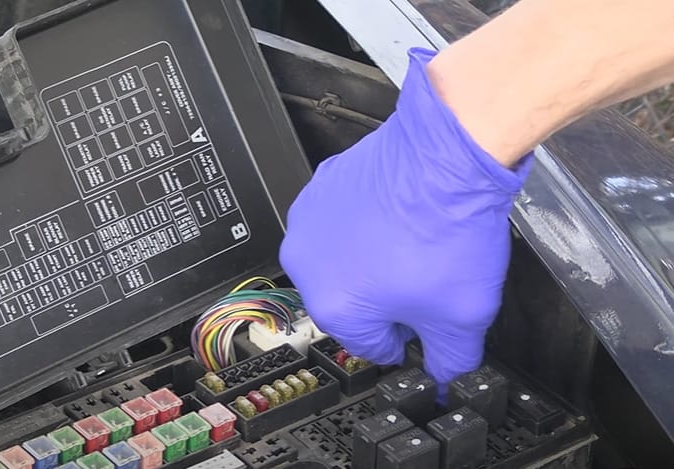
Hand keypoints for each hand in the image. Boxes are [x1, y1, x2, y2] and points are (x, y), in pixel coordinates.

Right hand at [279, 48, 531, 386]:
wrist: (447, 152)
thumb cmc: (446, 226)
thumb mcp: (463, 317)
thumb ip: (451, 360)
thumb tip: (446, 372)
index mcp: (332, 306)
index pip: (371, 345)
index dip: (407, 340)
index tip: (424, 327)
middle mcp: (308, 265)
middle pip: (351, 301)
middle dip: (388, 298)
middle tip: (428, 281)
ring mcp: (309, 220)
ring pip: (343, 259)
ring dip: (372, 260)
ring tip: (416, 244)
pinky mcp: (320, 186)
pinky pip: (341, 220)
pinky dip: (365, 223)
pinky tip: (402, 216)